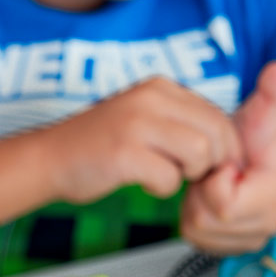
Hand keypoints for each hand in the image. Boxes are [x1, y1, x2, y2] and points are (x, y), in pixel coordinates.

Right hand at [41, 77, 241, 203]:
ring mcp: (136, 124)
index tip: (211, 168)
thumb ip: (180, 121)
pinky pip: (170, 179)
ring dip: (187, 175)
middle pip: (216, 134)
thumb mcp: (143, 116)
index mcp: (160, 87)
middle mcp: (151, 98)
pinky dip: (162, 189)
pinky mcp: (124, 154)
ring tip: (163, 175)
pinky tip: (142, 182)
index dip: (224, 148)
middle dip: (212, 164)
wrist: (49, 158)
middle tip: (192, 177)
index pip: (218, 115)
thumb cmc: (100, 144)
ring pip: (200, 155)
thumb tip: (226, 144)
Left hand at [180, 62, 275, 253]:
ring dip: (195, 202)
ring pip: (194, 229)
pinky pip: (193, 237)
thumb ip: (269, 96)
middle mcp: (261, 230)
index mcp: (271, 201)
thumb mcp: (262, 117)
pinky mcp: (225, 249)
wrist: (264, 167)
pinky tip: (207, 197)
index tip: (224, 163)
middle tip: (214, 173)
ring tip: (212, 182)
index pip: (221, 202)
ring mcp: (242, 244)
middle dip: (201, 191)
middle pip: (203, 219)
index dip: (214, 177)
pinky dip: (194, 215)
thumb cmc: (259, 143)